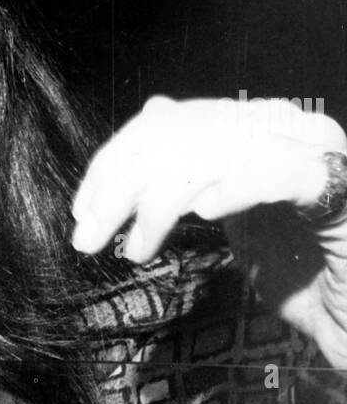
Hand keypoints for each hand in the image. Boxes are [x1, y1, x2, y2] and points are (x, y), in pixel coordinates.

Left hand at [70, 95, 346, 365]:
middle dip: (123, 181)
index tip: (83, 211)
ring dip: (162, 198)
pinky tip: (205, 209)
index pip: (174, 122)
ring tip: (134, 245)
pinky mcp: (344, 191)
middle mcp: (291, 133)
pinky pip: (287, 172)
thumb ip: (193, 181)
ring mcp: (321, 157)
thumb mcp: (236, 222)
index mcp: (261, 134)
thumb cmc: (309, 281)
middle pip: (186, 130)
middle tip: (88, 233)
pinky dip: (241, 184)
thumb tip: (143, 134)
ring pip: (221, 148)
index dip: (118, 161)